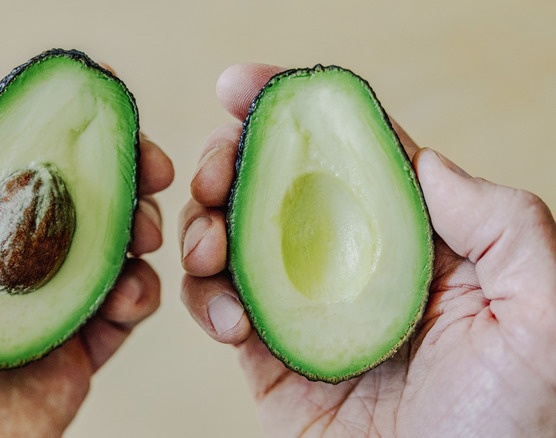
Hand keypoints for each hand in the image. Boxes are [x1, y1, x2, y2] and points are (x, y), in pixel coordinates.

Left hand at [0, 84, 172, 435]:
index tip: (72, 94)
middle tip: (142, 157)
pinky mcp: (57, 369)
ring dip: (132, 227)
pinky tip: (133, 288)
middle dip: (104, 168)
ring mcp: (24, 319)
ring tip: (146, 225)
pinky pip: (110, 325)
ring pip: (94, 254)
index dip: (24, 117)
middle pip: (52, 198)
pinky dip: (135, 298)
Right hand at [179, 63, 555, 436]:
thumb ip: (501, 222)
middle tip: (215, 170)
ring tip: (206, 244)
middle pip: (278, 186)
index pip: (352, 153)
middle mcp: (356, 267)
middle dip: (232, 163)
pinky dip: (207, 300)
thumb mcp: (543, 313)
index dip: (296, 108)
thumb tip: (420, 160)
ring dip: (205, 226)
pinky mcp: (271, 361)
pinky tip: (230, 318)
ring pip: (236, 240)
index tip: (241, 85)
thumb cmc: (516, 427)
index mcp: (417, 243)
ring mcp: (308, 311)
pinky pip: (219, 310)